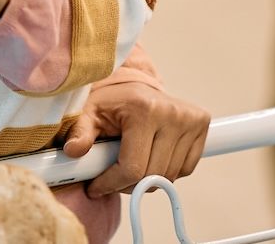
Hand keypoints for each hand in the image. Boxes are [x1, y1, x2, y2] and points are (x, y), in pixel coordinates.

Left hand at [59, 78, 210, 197]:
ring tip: (131, 164)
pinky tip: (152, 155)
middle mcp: (171, 113)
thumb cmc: (111, 102)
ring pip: (168, 176)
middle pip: (151, 176)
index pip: (132, 168)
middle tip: (111, 177)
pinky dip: (166, 171)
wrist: (135, 87)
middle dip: (126, 184)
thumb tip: (73, 151)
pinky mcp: (201, 125)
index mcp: (144, 109)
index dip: (110, 184)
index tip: (95, 187)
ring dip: (147, 179)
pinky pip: (184, 169)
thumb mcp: (89, 113)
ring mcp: (190, 119)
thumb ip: (80, 132)